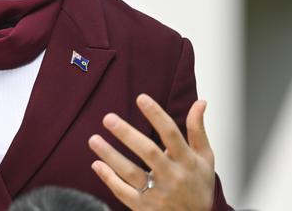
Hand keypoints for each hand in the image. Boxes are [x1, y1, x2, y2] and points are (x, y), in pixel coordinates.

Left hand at [88, 94, 214, 210]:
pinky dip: (109, 178)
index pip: (171, 134)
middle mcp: (172, 177)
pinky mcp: (144, 207)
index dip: (157, 115)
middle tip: (108, 118)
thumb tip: (200, 102)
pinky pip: (123, 192)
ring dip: (110, 155)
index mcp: (186, 161)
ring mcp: (157, 193)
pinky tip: (96, 164)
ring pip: (131, 173)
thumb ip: (198, 130)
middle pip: (148, 152)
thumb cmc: (199, 186)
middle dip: (127, 134)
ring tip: (93, 139)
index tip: (141, 98)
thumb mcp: (205, 158)